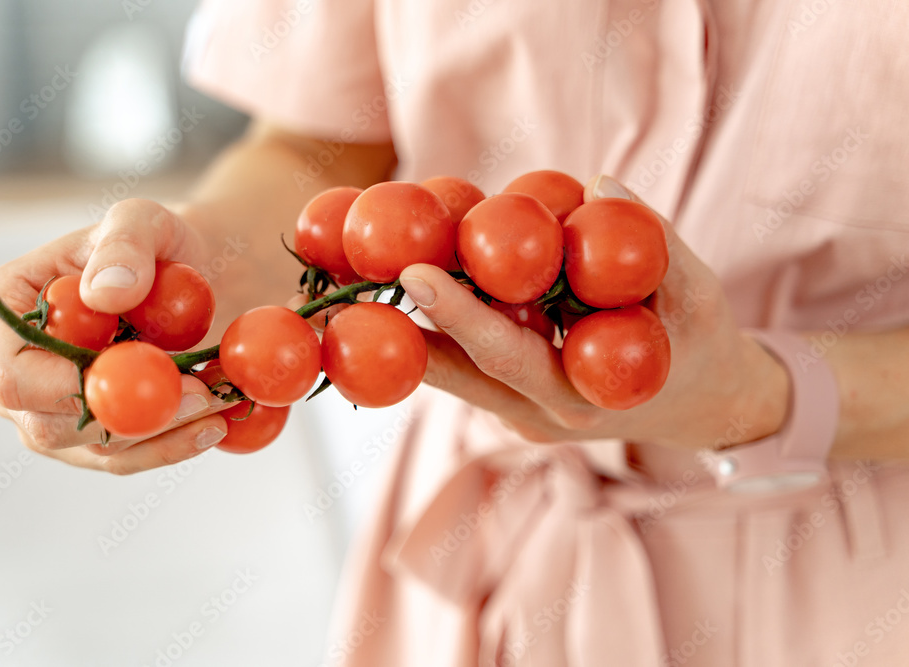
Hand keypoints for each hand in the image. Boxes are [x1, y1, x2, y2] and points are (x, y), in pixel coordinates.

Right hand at [0, 198, 230, 473]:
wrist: (192, 276)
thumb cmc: (155, 244)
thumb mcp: (143, 221)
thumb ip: (124, 247)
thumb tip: (105, 293)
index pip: (11, 370)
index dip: (70, 384)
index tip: (145, 373)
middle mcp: (6, 368)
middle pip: (48, 423)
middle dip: (128, 416)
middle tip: (201, 393)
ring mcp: (42, 411)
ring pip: (92, 447)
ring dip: (160, 432)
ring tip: (218, 401)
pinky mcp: (85, 438)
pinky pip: (123, 458)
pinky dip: (171, 445)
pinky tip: (214, 425)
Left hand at [398, 175, 789, 450]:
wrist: (706, 406)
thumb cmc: (704, 347)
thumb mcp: (701, 297)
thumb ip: (657, 244)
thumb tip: (599, 183)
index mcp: (583, 398)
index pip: (509, 358)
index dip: (462, 317)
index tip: (415, 273)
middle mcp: (540, 417)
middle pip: (460, 372)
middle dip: (409, 322)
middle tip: (363, 272)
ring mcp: (523, 417)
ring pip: (455, 373)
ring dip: (414, 327)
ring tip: (369, 276)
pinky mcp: (515, 405)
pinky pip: (470, 366)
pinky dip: (443, 329)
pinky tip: (419, 285)